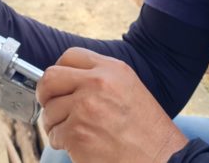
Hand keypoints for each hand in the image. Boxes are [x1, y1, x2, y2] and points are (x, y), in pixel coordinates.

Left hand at [37, 48, 187, 162]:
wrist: (163, 159)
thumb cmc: (148, 131)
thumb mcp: (129, 89)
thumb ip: (99, 78)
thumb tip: (67, 79)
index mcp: (111, 69)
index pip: (70, 56)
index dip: (60, 71)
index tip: (59, 85)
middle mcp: (97, 83)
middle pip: (50, 78)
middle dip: (46, 94)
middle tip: (52, 107)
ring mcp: (85, 108)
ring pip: (49, 111)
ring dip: (56, 125)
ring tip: (76, 133)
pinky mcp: (77, 134)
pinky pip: (55, 135)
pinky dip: (63, 143)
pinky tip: (82, 146)